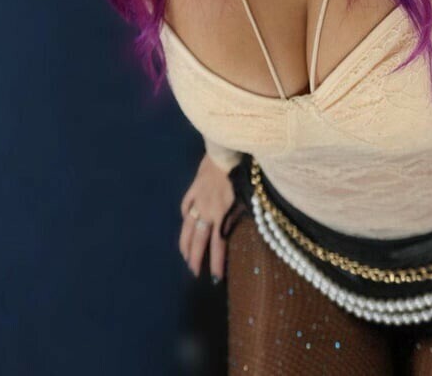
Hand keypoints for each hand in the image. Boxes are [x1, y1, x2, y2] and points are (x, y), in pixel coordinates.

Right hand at [179, 153, 235, 282]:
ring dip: (185, 242)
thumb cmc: (241, 172)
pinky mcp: (194, 187)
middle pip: (198, 239)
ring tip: (184, 255)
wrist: (226, 152)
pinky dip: (185, 213)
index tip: (215, 278)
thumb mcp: (246, 196)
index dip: (216, 263)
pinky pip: (186, 204)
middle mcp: (206, 211)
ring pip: (188, 225)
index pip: (218, 245)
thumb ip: (240, 214)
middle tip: (194, 272)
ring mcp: (198, 199)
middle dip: (195, 258)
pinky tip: (185, 219)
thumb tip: (239, 228)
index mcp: (221, 214)